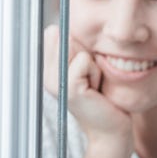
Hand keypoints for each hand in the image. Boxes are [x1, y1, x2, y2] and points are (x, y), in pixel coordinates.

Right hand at [43, 25, 132, 145]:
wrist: (110, 129)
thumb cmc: (103, 97)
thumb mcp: (86, 68)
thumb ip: (74, 49)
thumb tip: (58, 28)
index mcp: (48, 69)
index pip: (54, 34)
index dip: (75, 45)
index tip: (82, 68)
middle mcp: (46, 75)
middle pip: (65, 39)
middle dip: (85, 53)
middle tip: (89, 78)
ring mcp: (55, 81)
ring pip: (77, 49)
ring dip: (92, 64)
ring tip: (93, 83)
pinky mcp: (68, 87)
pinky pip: (84, 60)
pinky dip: (95, 72)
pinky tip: (95, 89)